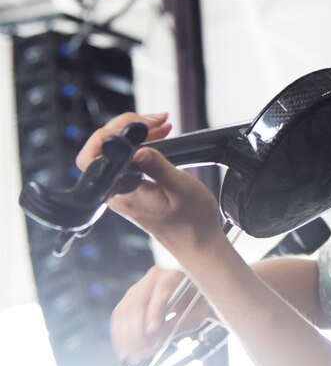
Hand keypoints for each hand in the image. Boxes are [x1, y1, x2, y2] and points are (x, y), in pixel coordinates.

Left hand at [76, 111, 223, 257]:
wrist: (199, 244)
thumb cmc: (193, 222)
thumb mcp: (180, 188)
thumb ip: (158, 167)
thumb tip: (139, 149)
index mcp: (124, 193)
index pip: (95, 156)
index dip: (112, 133)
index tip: (142, 125)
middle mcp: (118, 193)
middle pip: (103, 150)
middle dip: (128, 127)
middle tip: (158, 121)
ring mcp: (124, 191)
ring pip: (117, 153)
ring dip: (138, 133)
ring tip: (163, 125)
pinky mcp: (134, 190)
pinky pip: (129, 161)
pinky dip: (143, 144)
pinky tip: (160, 137)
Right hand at [111, 266, 214, 364]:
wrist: (192, 292)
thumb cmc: (197, 301)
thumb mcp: (196, 313)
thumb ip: (178, 324)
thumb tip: (155, 338)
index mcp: (175, 274)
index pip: (162, 290)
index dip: (155, 312)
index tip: (153, 332)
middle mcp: (155, 276)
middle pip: (138, 303)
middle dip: (137, 333)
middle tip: (143, 353)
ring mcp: (140, 285)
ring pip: (124, 311)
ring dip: (126, 338)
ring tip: (135, 355)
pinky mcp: (131, 296)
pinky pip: (119, 315)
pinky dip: (119, 334)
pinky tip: (125, 348)